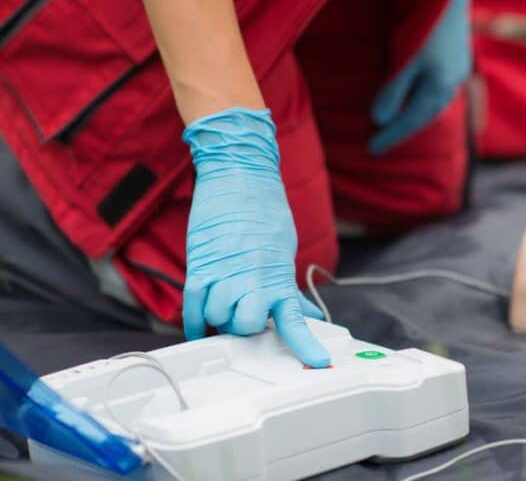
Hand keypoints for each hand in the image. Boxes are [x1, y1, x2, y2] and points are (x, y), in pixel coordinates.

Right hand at [181, 107, 330, 366]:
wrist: (240, 178)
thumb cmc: (265, 212)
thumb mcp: (284, 251)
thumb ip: (287, 287)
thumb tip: (304, 314)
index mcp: (277, 277)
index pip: (293, 321)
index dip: (305, 345)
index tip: (318, 362)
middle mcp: (251, 280)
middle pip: (245, 327)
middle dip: (246, 327)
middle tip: (248, 315)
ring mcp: (222, 275)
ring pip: (217, 319)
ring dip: (220, 318)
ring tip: (226, 303)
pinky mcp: (199, 267)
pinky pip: (192, 306)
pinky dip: (194, 321)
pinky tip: (199, 326)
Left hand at [369, 0, 484, 154]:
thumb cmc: (426, 21)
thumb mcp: (405, 57)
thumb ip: (394, 89)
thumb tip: (380, 119)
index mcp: (440, 86)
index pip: (412, 120)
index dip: (392, 135)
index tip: (372, 150)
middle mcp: (453, 80)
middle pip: (426, 115)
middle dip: (405, 129)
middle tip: (381, 142)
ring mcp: (458, 67)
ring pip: (434, 101)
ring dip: (415, 114)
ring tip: (397, 123)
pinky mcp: (456, 54)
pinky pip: (438, 88)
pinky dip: (423, 98)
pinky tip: (415, 96)